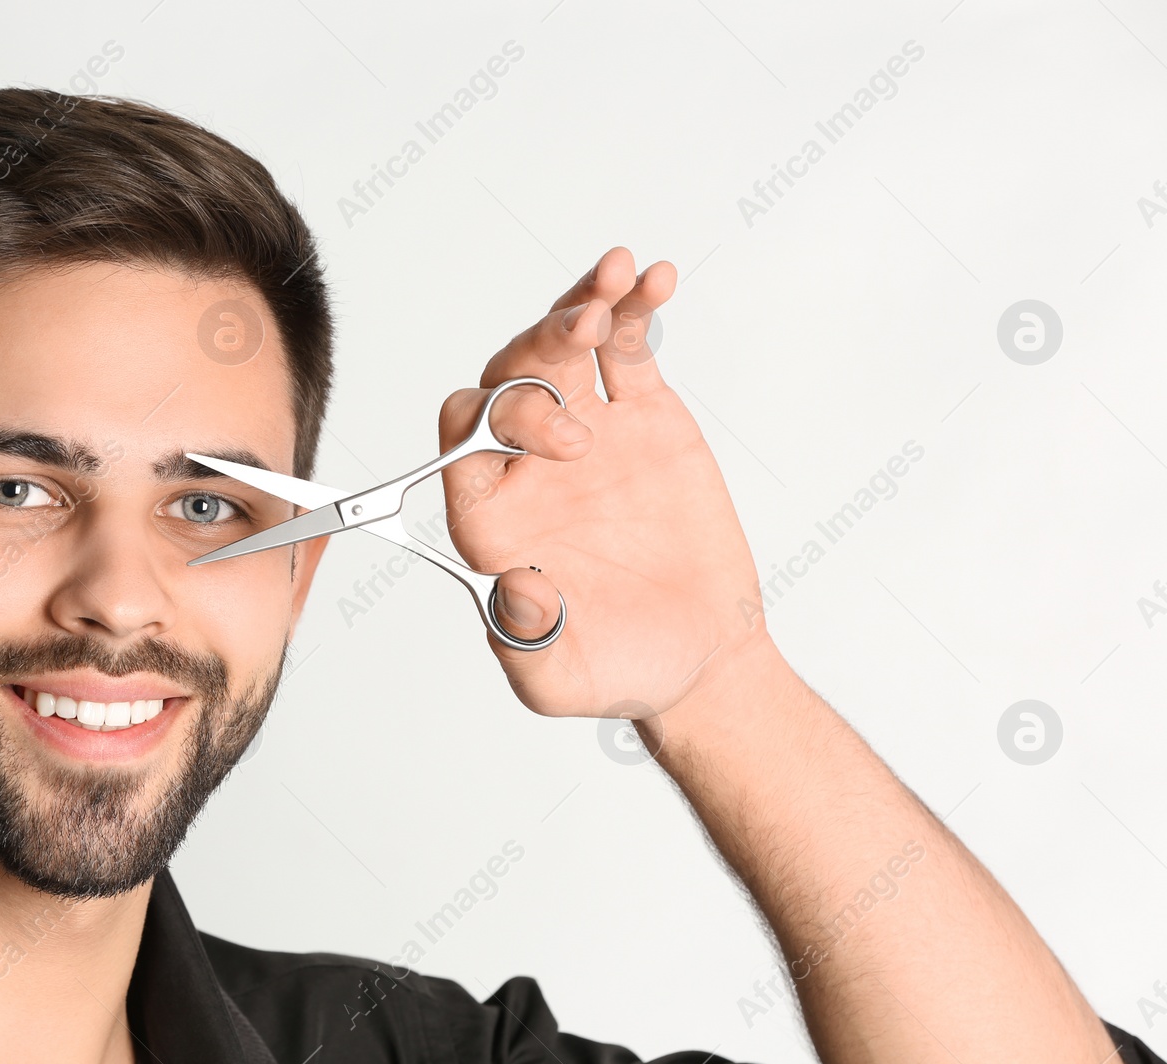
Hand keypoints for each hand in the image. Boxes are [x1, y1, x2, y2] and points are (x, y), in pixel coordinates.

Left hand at [437, 247, 770, 719]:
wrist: (704, 655)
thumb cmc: (622, 670)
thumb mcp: (560, 679)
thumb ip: (526, 643)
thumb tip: (511, 589)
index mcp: (491, 515)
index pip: (462, 442)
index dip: (497, 420)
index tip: (566, 440)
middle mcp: (525, 465)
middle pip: (507, 379)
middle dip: (539, 355)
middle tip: (585, 346)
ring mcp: (585, 429)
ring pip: (562, 349)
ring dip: (579, 306)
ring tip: (613, 282)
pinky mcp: (641, 415)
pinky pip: (627, 348)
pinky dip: (636, 309)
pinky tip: (653, 280)